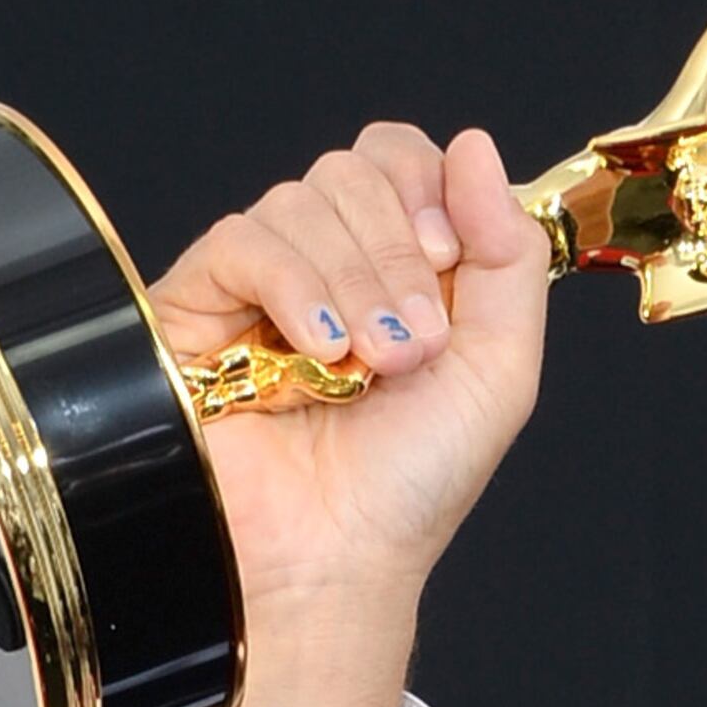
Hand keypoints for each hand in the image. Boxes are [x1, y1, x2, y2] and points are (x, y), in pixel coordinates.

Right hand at [144, 121, 551, 706]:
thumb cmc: (410, 486)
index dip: (425, 185)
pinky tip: (317, 350)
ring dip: (354, 281)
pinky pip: (245, 237)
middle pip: (355, 167)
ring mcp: (259, 281)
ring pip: (303, 198)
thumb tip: (477, 146)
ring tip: (367, 367)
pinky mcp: (198, 304)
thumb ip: (508, 258)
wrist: (335, 560)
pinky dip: (294, 283)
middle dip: (397, 249)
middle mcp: (327, 263)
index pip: (400, 156)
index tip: (448, 259)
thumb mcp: (499, 372)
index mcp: (396, 265)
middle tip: (412, 345)